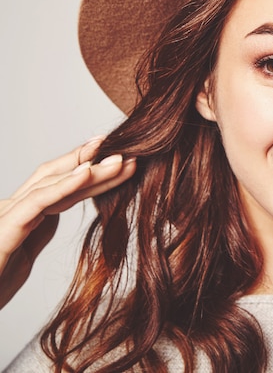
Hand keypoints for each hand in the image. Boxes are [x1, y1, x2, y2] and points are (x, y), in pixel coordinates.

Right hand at [0, 137, 135, 307]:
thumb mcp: (23, 257)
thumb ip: (38, 232)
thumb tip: (56, 215)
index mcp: (20, 214)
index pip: (59, 185)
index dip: (87, 170)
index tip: (115, 158)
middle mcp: (12, 207)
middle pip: (58, 178)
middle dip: (93, 163)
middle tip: (127, 150)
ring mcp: (6, 214)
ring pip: (52, 184)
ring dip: (89, 170)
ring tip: (119, 160)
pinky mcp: (4, 228)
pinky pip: (38, 202)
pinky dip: (64, 186)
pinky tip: (87, 173)